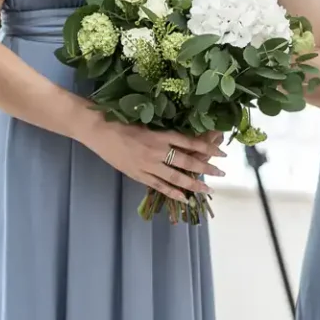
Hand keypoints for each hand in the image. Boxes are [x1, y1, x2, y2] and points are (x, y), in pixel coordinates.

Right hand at [81, 117, 223, 206]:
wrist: (98, 130)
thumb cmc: (120, 121)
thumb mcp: (146, 123)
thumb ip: (163, 133)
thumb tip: (184, 140)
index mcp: (160, 135)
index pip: (190, 142)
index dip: (208, 147)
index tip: (221, 152)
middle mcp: (157, 151)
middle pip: (187, 162)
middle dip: (207, 168)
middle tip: (221, 173)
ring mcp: (148, 165)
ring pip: (176, 177)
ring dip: (193, 184)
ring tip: (207, 188)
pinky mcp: (138, 174)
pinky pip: (159, 186)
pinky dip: (172, 192)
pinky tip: (184, 198)